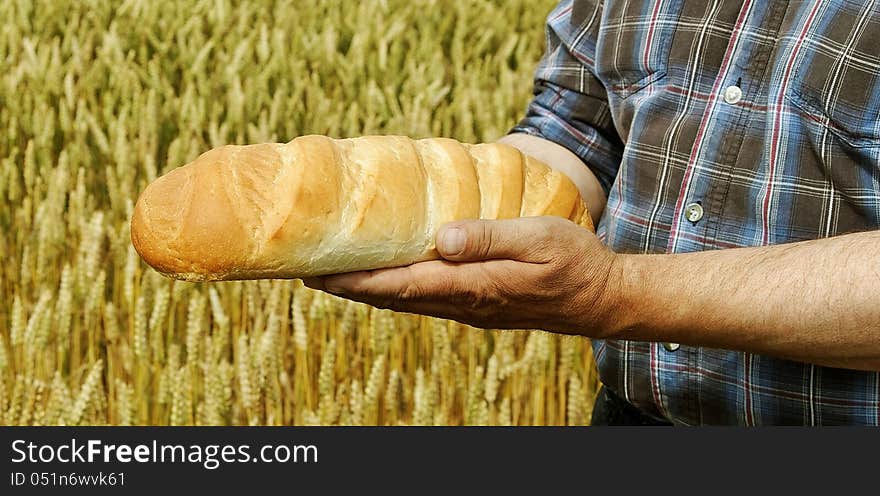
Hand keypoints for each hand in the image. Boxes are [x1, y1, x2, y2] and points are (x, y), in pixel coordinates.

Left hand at [303, 216, 622, 336]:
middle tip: (307, 272)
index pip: (404, 285)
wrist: (601, 299)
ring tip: (335, 276)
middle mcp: (465, 303)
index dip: (359, 282)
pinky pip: (425, 299)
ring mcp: (470, 308)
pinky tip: (386, 278)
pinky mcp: (478, 305)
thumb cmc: (575, 262)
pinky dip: (395, 291)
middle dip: (350, 288)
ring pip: (407, 302)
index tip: (321, 275)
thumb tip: (443, 237)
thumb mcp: (540, 239)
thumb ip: (491, 238)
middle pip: (394, 299)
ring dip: (368, 292)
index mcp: (476, 286)